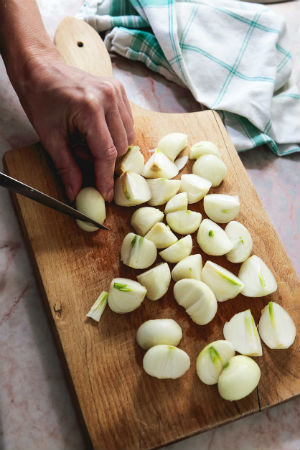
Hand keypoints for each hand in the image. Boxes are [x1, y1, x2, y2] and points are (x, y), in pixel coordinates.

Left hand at [16, 58, 134, 201]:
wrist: (41, 68)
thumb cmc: (41, 99)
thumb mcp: (50, 138)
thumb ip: (66, 167)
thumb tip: (75, 192)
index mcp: (89, 108)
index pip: (106, 153)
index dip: (106, 178)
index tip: (106, 194)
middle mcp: (108, 98)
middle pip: (121, 147)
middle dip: (104, 160)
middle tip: (82, 154)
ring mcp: (116, 92)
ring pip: (127, 137)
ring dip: (111, 147)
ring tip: (87, 140)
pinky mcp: (119, 90)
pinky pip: (127, 123)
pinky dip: (114, 134)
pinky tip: (96, 129)